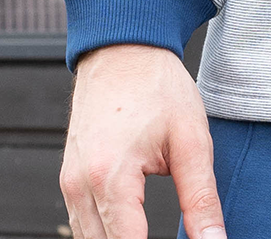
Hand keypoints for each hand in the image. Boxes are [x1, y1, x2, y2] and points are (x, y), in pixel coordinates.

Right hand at [59, 43, 225, 238]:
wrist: (124, 49)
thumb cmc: (158, 86)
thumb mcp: (192, 139)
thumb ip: (201, 198)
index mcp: (111, 178)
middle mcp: (81, 186)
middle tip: (175, 234)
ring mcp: (69, 184)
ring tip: (154, 230)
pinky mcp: (69, 179)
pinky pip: (82, 225)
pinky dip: (106, 234)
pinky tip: (133, 230)